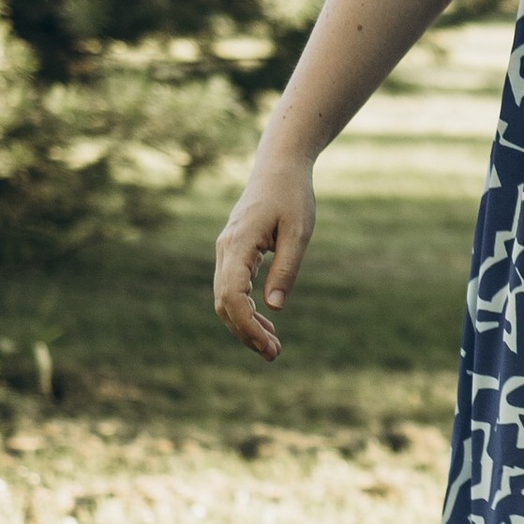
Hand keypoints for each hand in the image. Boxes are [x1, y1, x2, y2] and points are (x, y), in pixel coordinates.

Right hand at [212, 154, 315, 362]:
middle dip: (246, 332)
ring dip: (245, 325)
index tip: (269, 345)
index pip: (232, 294)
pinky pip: (232, 288)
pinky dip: (246, 310)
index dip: (247, 325)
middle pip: (224, 302)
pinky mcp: (234, 252)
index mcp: (239, 243)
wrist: (279, 168)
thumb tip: (274, 307)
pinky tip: (267, 324)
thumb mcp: (299, 232)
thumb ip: (286, 268)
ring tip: (272, 348)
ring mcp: (226, 251)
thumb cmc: (293, 196)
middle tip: (274, 355)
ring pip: (225, 298)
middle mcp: (226, 249)